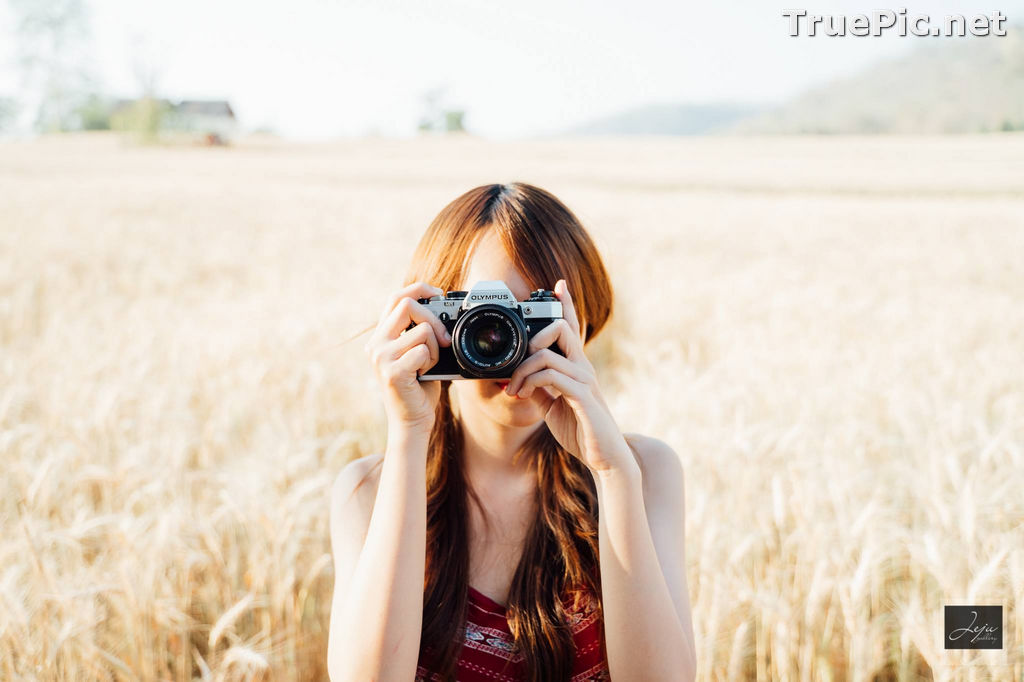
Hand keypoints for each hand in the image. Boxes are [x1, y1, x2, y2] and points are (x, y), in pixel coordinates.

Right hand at [365, 282, 451, 434]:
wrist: (412, 421)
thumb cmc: (419, 388)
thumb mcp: (417, 353)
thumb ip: (419, 332)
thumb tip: (439, 307)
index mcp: (381, 337)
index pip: (395, 297)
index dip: (419, 289)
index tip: (438, 293)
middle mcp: (376, 344)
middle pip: (407, 305)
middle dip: (434, 317)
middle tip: (444, 338)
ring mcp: (381, 357)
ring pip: (422, 330)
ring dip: (434, 347)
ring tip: (428, 364)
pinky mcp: (392, 372)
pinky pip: (423, 351)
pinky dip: (432, 361)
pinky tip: (424, 374)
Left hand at [504, 279, 634, 474]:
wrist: (605, 459)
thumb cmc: (581, 431)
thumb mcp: (552, 407)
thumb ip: (540, 389)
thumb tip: (521, 377)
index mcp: (577, 367)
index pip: (572, 328)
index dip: (566, 305)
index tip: (559, 285)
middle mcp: (584, 368)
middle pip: (562, 329)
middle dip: (533, 336)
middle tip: (516, 362)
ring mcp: (585, 381)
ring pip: (549, 355)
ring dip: (523, 369)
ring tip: (513, 389)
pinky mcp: (583, 398)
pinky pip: (553, 377)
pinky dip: (532, 381)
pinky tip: (522, 394)